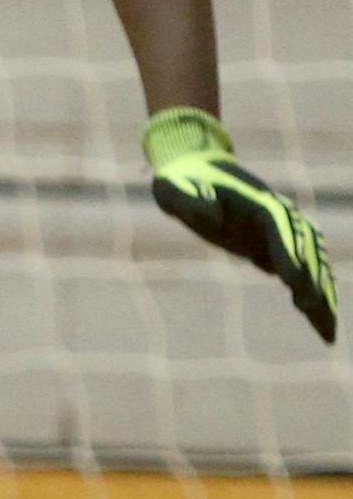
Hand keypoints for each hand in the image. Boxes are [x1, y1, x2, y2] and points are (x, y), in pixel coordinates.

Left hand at [145, 108, 337, 344]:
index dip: (288, 253)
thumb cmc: (180, 180)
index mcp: (256, 202)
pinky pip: (300, 273)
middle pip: (304, 248)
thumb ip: (191, 201)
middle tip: (310, 309)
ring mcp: (277, 232)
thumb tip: (213, 217)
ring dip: (322, 293)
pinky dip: (313, 296)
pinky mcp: (272, 246)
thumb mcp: (172, 188)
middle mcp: (276, 217)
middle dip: (311, 277)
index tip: (293, 282)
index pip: (280, 228)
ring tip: (327, 330)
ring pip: (311, 264)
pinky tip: (320, 324)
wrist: (192, 168)